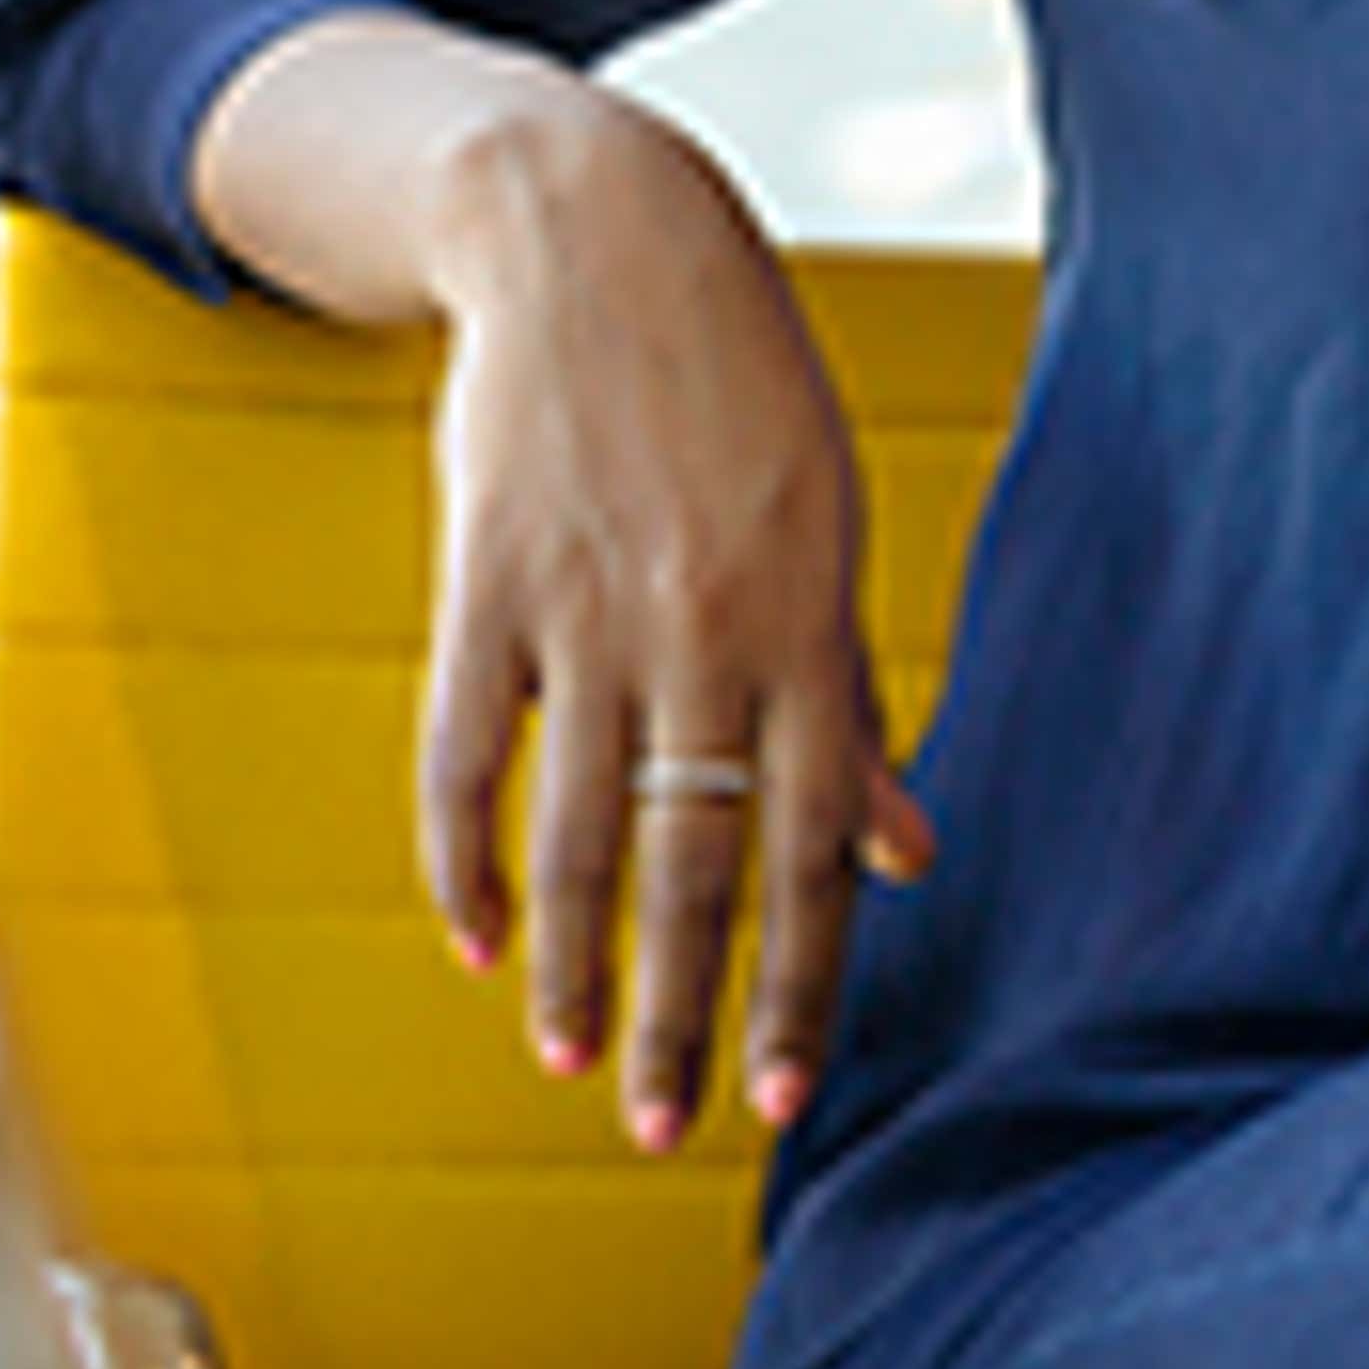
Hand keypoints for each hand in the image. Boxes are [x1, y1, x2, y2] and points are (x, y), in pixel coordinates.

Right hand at [413, 79, 936, 1151]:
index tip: (787, 1093)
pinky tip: (476, 935)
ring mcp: (587, 607)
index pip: (814, 840)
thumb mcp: (828, 521)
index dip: (804, 974)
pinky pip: (464, 754)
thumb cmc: (742, 391)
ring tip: (568, 1059)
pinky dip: (463, 857)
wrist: (601, 237)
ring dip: (569, 967)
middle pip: (691, 862)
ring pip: (573, 833)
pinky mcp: (486, 582)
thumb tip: (906, 854)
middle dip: (678, 1016)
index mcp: (810, 613)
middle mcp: (706, 625)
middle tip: (662, 1131)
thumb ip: (849, 699)